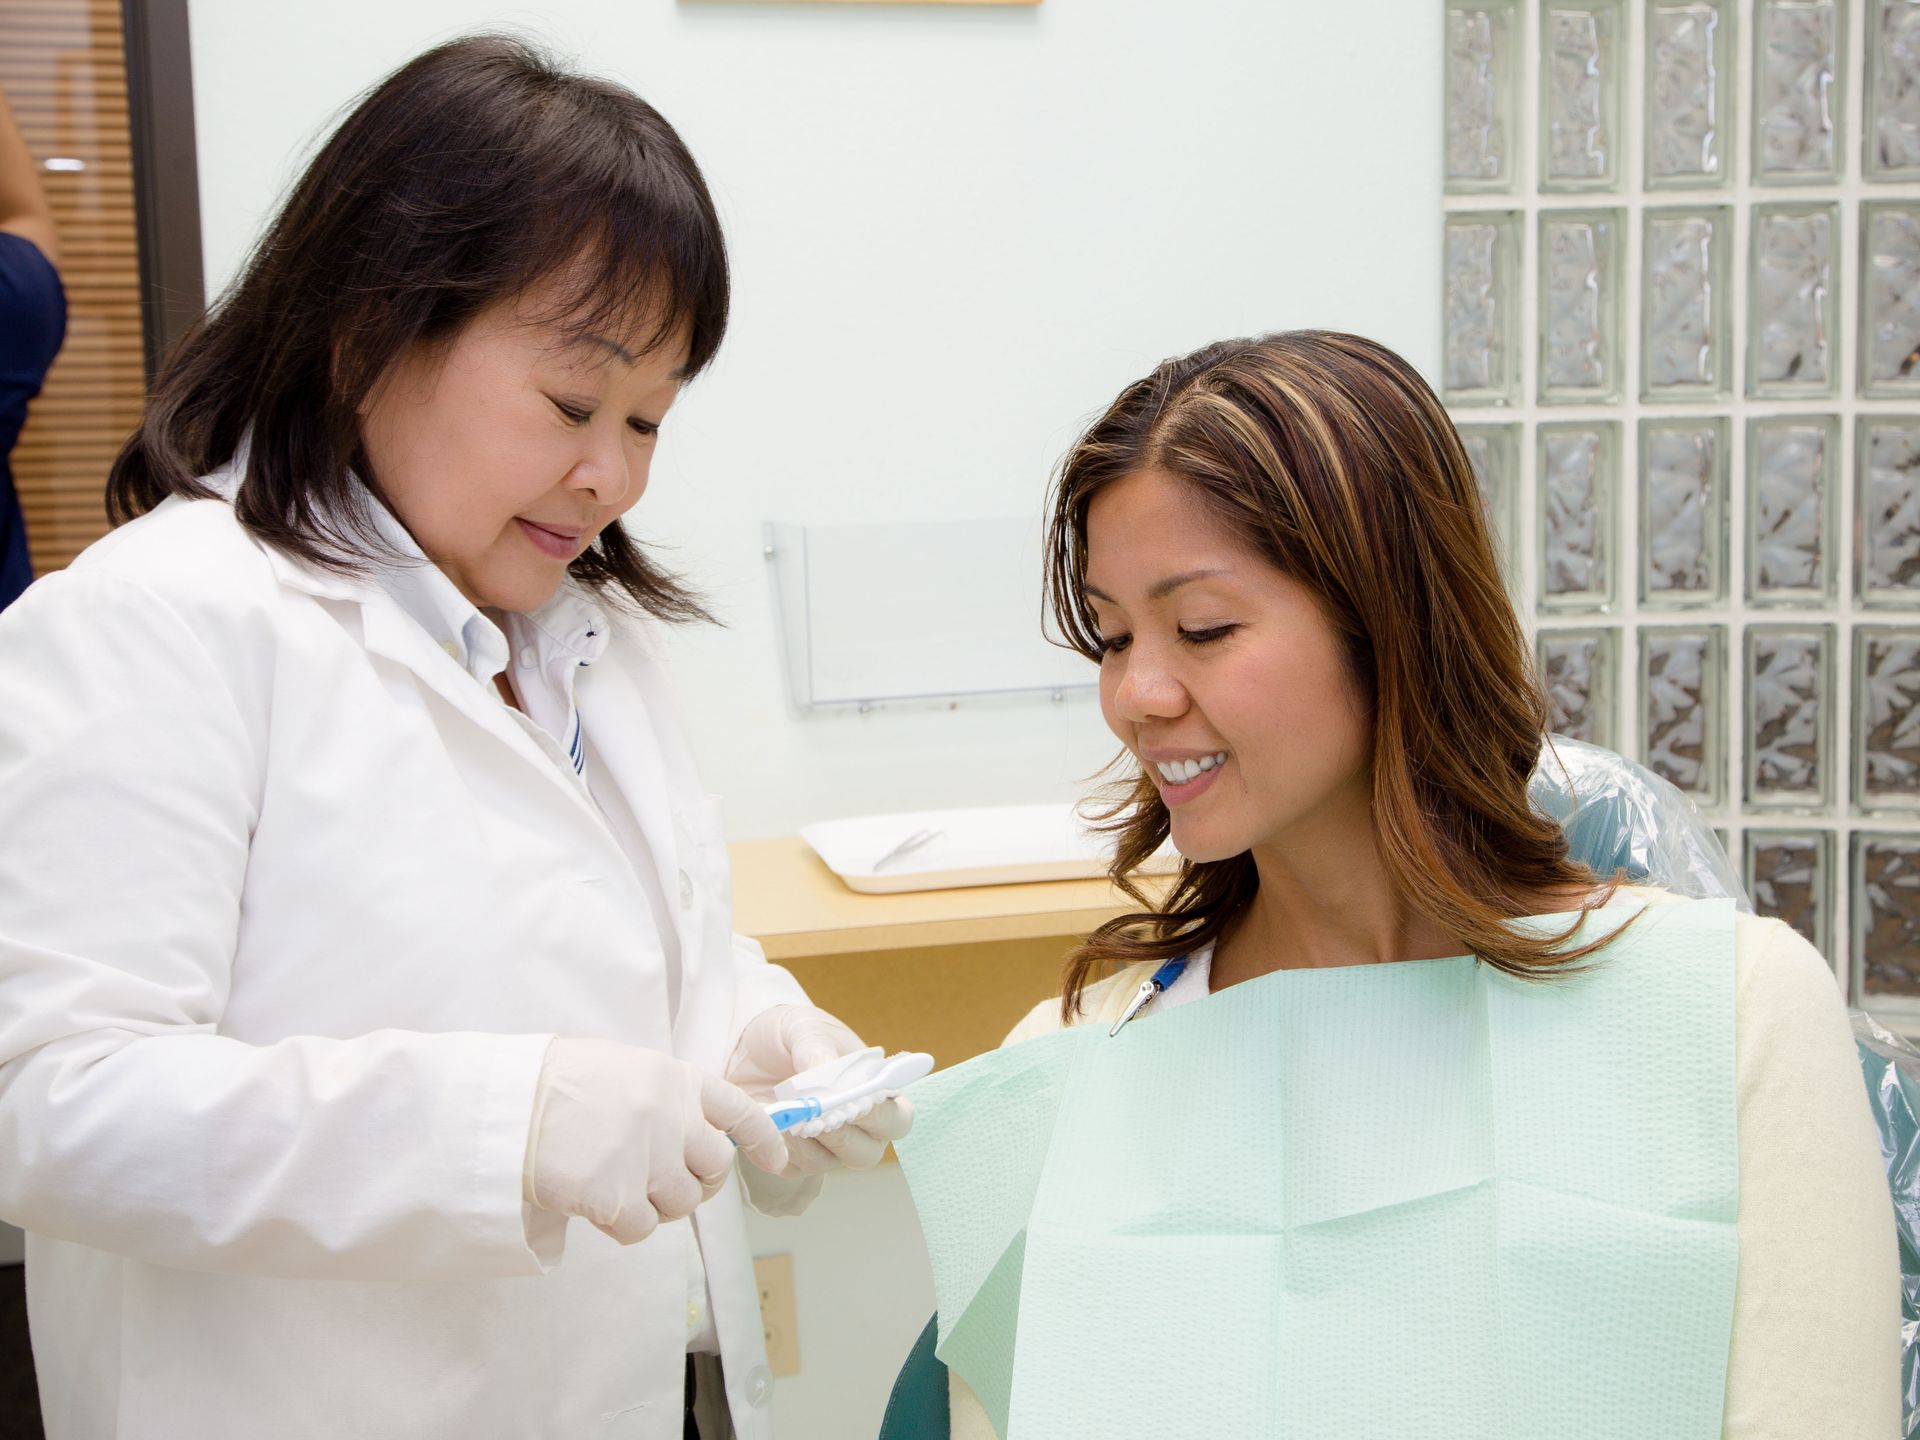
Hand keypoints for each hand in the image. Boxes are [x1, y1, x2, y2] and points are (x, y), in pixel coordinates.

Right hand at [523, 1038, 787, 1245]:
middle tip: (662, 1182)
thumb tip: (697, 1137)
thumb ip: (668, 1099)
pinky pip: (641, 1229)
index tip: (775, 1160)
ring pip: (681, 1204)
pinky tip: (595, 1203)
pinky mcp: (617, 1195)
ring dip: (655, 1205)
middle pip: (716, 1167)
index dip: (763, 1140)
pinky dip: (621, 1226)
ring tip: (616, 1185)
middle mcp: (671, 1116)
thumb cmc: (558, 1085)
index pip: (740, 1111)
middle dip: (697, 1182)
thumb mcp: (626, 1070)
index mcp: (676, 1079)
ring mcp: (646, 1156)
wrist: (505, 1105)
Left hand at [727, 1006, 914, 1175]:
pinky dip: (782, 1146)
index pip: (897, 1118)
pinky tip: (772, 1120)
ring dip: (808, 1140)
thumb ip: (818, 1049)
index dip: (882, 1117)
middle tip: (819, 1115)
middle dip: (843, 1136)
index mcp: (874, 1093)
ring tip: (787, 1111)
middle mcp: (857, 1128)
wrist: (747, 1046)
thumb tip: (823, 1075)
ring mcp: (826, 1148)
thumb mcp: (804, 1028)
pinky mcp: (793, 1159)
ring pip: (829, 1163)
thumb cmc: (790, 1035)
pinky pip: (794, 1166)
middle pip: (868, 1153)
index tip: (857, 1104)